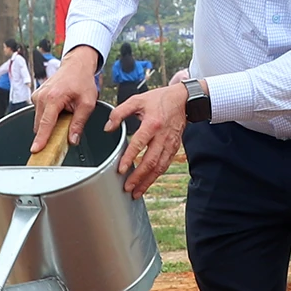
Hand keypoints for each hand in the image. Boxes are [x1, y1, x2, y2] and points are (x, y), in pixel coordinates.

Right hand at [30, 47, 100, 153]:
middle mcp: (42, 96)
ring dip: (50, 123)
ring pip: (40, 120)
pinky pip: (40, 113)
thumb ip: (79, 123)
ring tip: (64, 113)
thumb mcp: (87, 103)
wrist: (76, 66)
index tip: (36, 150)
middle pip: (41, 124)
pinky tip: (58, 109)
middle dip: (50, 132)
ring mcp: (37, 96)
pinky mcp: (36, 96)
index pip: (46, 123)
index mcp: (54, 98)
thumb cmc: (82, 81)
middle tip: (64, 129)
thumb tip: (72, 140)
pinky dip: (48, 116)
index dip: (41, 139)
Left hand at [106, 77, 189, 198]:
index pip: (139, 144)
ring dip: (148, 181)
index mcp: (152, 124)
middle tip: (127, 187)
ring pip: (159, 167)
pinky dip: (156, 176)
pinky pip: (165, 165)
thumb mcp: (137, 100)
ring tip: (136, 191)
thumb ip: (119, 112)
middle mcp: (162, 136)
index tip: (121, 169)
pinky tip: (147, 182)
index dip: (129, 158)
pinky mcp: (174, 148)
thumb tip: (108, 128)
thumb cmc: (159, 99)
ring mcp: (170, 144)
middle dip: (138, 177)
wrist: (183, 99)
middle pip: (151, 161)